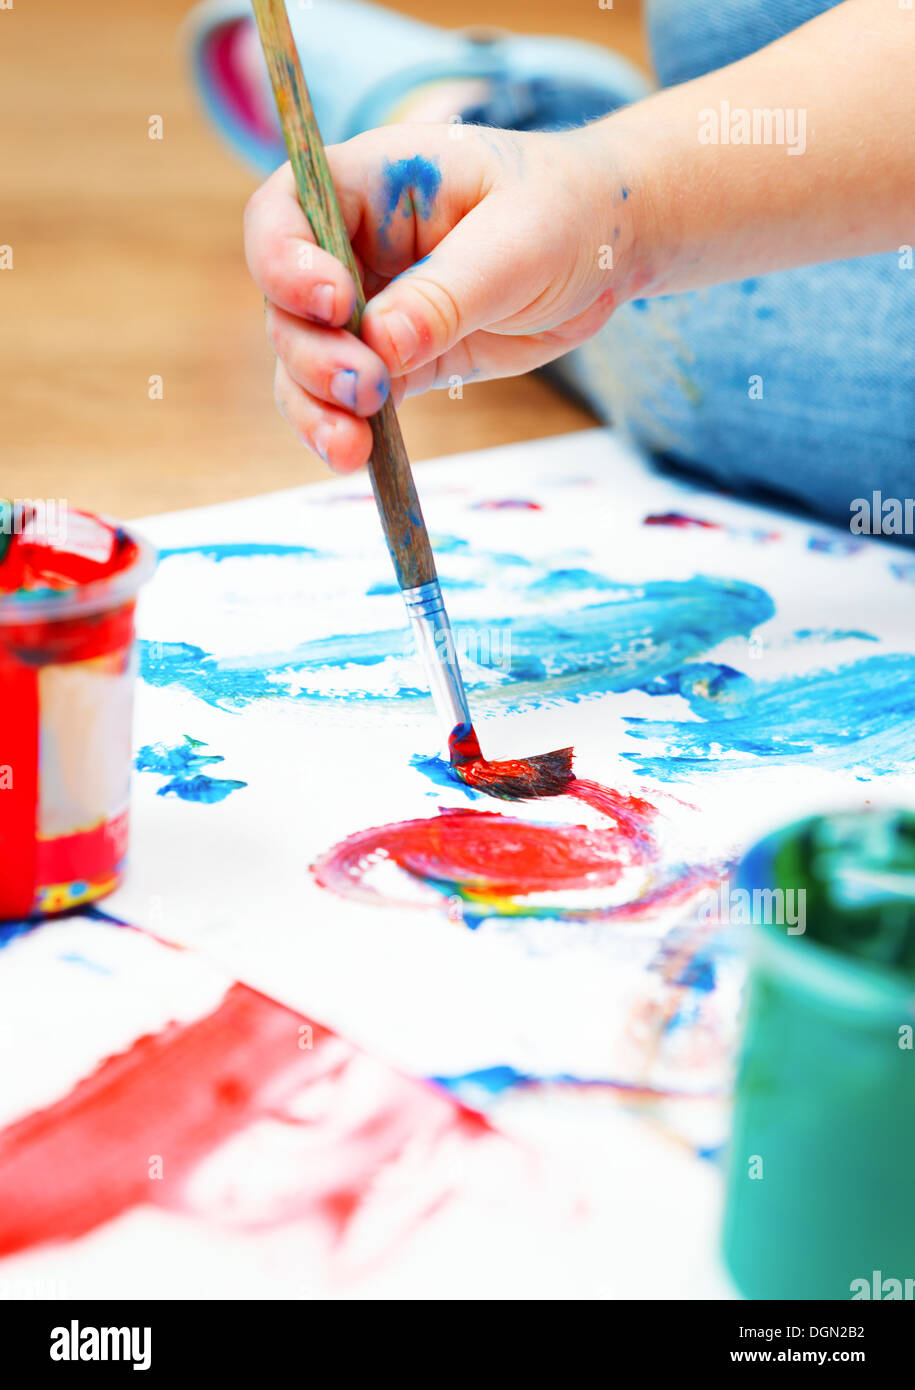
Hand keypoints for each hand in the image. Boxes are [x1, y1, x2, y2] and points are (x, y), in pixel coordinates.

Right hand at [243, 122, 633, 471]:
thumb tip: (377, 346)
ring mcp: (368, 306)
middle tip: (364, 386)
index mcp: (370, 183)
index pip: (284, 213)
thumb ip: (446, 294)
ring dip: (315, 405)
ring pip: (305, 360)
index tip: (335, 305)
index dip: (285, 261)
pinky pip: (348, 398)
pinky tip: (356, 454)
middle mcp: (352, 245)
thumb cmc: (565, 213)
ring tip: (350, 446)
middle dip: (311, 353)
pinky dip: (343, 427)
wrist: (607, 252)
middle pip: (286, 303)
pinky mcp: (394, 361)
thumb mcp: (517, 242)